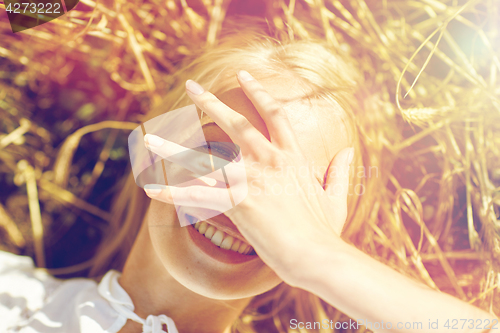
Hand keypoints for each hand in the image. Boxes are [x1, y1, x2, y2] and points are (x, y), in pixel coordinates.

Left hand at [143, 71, 352, 284]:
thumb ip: (340, 171)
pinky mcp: (238, 202)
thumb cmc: (325, 231)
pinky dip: (173, 193)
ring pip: (205, 158)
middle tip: (190, 87)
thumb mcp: (336, 197)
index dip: (259, 92)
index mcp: (292, 156)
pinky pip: (197, 196)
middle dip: (210, 103)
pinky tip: (152, 189)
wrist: (317, 255)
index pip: (275, 114)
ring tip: (150, 138)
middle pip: (235, 123)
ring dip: (174, 149)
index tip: (244, 76)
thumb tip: (348, 151)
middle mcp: (269, 161)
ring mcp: (252, 179)